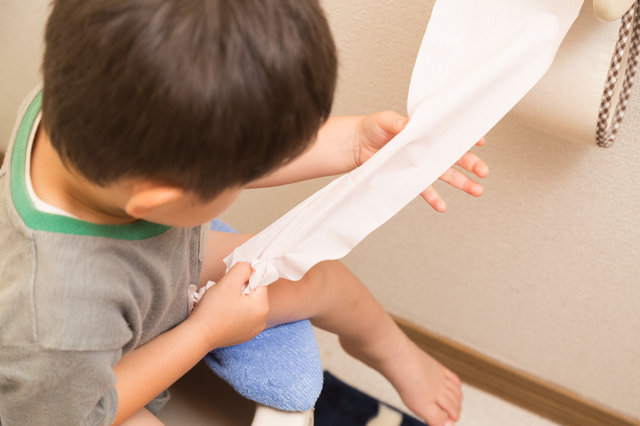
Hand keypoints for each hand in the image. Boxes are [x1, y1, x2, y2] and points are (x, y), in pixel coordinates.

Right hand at [187, 262, 268, 349]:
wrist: (198, 335)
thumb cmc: (213, 310)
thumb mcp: (228, 283)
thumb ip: (242, 269)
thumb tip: (250, 266)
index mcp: (262, 308)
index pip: (260, 283)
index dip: (246, 277)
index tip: (231, 281)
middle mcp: (262, 321)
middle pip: (255, 294)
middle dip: (242, 289)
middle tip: (225, 293)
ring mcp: (253, 330)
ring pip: (249, 305)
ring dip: (238, 300)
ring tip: (223, 304)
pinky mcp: (244, 335)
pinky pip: (244, 317)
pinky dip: (235, 312)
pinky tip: (224, 314)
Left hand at [354, 111, 487, 211]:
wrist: (357, 144)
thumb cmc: (372, 127)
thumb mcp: (384, 120)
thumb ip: (397, 122)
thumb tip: (408, 125)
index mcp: (424, 130)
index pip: (449, 132)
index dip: (466, 137)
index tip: (480, 142)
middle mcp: (426, 148)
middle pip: (454, 156)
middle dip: (471, 164)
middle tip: (483, 171)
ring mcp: (419, 164)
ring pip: (445, 174)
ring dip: (462, 183)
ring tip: (477, 191)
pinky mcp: (409, 177)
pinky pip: (424, 189)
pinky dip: (433, 198)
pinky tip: (442, 206)